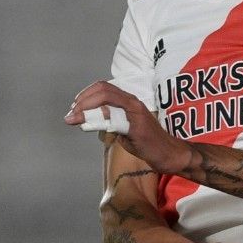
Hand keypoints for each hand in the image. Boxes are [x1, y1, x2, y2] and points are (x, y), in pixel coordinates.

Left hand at [66, 81, 190, 174]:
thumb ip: (109, 121)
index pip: (103, 87)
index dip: (85, 94)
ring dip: (86, 108)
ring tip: (74, 119)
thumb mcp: (124, 129)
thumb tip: (91, 120)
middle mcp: (132, 102)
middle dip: (83, 100)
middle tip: (72, 114)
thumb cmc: (148, 143)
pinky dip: (98, 120)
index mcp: (129, 101)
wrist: (170, 155)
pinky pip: (114, 119)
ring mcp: (136, 113)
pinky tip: (87, 127)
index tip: (75, 108)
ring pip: (107, 99)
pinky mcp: (138, 127)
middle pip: (102, 89)